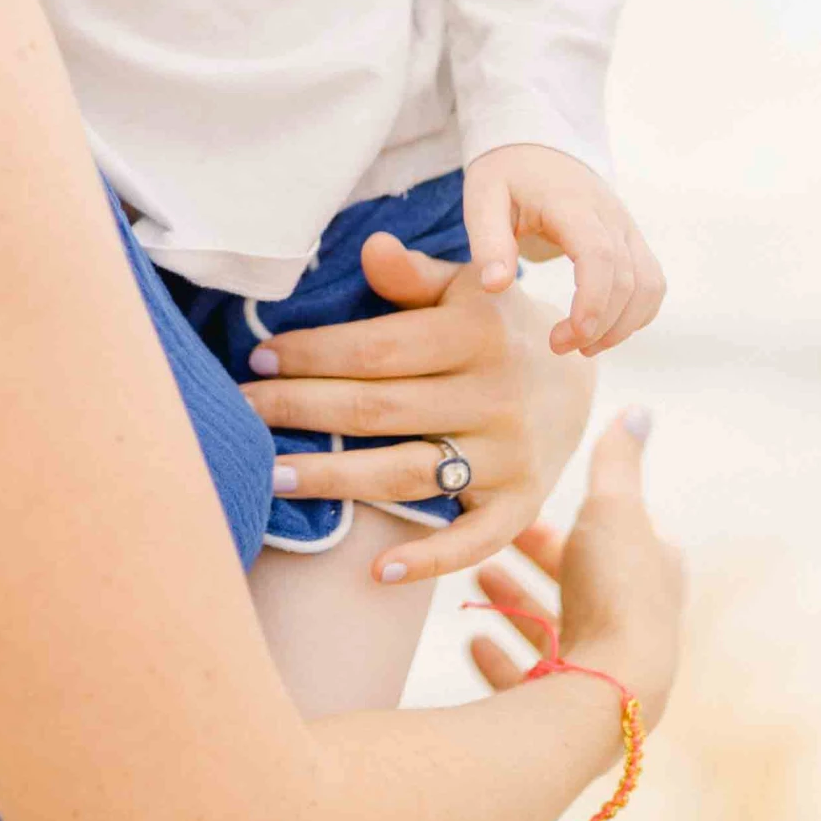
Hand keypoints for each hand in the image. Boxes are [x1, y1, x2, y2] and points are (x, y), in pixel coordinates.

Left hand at [242, 234, 590, 584]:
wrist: (579, 377)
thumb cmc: (494, 324)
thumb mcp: (465, 286)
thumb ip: (413, 275)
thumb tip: (371, 247)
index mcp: (479, 333)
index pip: (377, 349)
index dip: (312, 355)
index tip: (258, 358)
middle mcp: (497, 395)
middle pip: (379, 410)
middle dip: (300, 410)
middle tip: (240, 415)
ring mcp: (510, 455)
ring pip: (406, 473)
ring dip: (334, 481)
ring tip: (269, 478)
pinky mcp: (521, 505)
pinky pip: (472, 541)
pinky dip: (428, 561)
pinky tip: (376, 572)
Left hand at [462, 144, 663, 356]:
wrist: (536, 148)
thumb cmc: (507, 176)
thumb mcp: (482, 198)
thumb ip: (489, 241)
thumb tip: (496, 286)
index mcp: (572, 203)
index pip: (600, 255)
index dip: (593, 301)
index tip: (568, 337)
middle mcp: (611, 215)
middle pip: (629, 279)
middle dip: (601, 325)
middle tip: (558, 345)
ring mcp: (627, 228)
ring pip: (649, 285)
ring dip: (623, 325)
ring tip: (581, 345)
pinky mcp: (632, 241)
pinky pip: (652, 283)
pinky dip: (636, 314)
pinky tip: (602, 329)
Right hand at [464, 409, 682, 729]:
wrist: (612, 688)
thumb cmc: (616, 590)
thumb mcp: (613, 507)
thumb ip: (617, 461)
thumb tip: (639, 411)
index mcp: (654, 572)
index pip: (613, 536)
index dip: (571, 521)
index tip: (525, 507)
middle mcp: (636, 622)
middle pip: (580, 583)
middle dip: (538, 560)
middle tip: (491, 542)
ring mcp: (606, 668)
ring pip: (556, 628)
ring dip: (516, 604)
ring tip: (476, 579)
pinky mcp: (572, 707)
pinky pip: (531, 680)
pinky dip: (502, 658)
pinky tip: (472, 642)